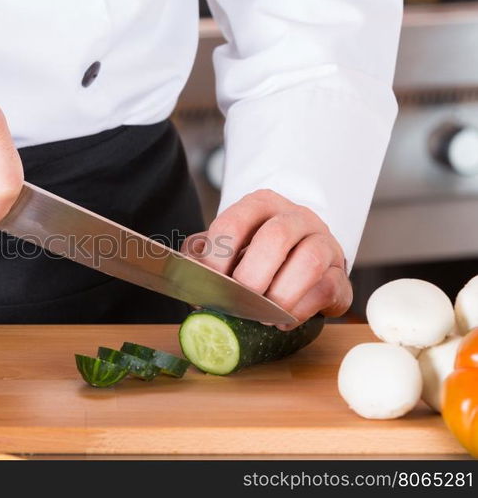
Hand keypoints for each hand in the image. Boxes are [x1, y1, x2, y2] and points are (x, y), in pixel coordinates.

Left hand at [182, 189, 351, 326]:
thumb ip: (202, 258)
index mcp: (260, 205)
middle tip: (239, 303)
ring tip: (262, 317)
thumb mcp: (224, 250)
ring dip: (280, 295)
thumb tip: (188, 280)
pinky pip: (326, 288)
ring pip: (308, 261)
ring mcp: (323, 242)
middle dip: (252, 276)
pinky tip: (282, 322)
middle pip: (276, 237)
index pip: (234, 223)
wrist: (299, 264)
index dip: (217, 258)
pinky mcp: (340, 274)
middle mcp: (295, 217)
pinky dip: (300, 310)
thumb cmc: (254, 257)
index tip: (209, 285)